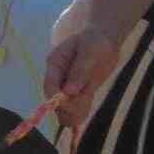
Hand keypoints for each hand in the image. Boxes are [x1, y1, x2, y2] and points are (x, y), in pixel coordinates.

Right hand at [41, 22, 125, 138]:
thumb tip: (69, 91)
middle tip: (85, 100)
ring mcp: (66, 87)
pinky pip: (75, 110)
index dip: (57, 98)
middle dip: (68, 107)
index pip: (49, 86)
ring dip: (75, 112)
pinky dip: (81, 112)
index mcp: (55, 64)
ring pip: (64, 110)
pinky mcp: (77, 94)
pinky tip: (88, 104)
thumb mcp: (90, 51)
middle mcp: (58, 78)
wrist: (104, 40)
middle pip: (55, 101)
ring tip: (88, 99)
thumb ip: (80, 71)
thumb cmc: (96, 41)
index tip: (71, 102)